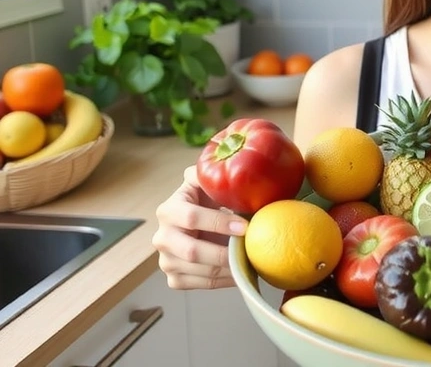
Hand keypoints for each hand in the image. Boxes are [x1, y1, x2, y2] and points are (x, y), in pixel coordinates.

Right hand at [152, 164, 248, 289]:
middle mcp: (162, 237)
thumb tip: (222, 161)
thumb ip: (208, 171)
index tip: (246, 226)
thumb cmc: (207, 199)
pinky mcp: (175, 278)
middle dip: (224, 252)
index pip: (192, 218)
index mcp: (169, 210)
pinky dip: (225, 281)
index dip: (219, 223)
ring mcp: (166, 260)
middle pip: (192, 252)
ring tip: (252, 261)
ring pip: (199, 272)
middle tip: (249, 250)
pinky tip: (241, 271)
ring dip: (229, 269)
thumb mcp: (205, 181)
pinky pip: (202, 285)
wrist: (198, 222)